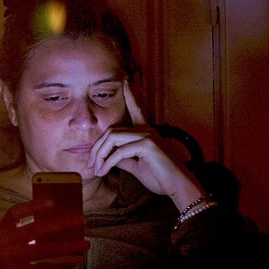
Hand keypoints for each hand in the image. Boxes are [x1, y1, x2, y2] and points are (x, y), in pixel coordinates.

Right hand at [0, 198, 89, 268]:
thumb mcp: (1, 238)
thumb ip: (18, 229)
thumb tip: (53, 221)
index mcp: (1, 230)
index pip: (15, 213)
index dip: (33, 206)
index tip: (52, 202)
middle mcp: (5, 243)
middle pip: (37, 229)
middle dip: (61, 224)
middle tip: (81, 220)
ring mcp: (12, 260)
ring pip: (44, 250)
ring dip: (66, 247)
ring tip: (84, 245)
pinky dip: (60, 266)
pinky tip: (73, 262)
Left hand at [87, 81, 201, 209]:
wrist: (177, 187)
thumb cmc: (160, 177)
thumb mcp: (135, 165)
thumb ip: (122, 158)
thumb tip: (107, 156)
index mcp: (146, 132)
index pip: (137, 109)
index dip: (132, 95)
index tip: (126, 81)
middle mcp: (147, 130)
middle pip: (111, 131)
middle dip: (97, 148)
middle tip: (90, 164)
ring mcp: (148, 135)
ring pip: (112, 138)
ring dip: (100, 155)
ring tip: (96, 169)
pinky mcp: (148, 145)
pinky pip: (119, 151)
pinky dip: (108, 162)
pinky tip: (104, 171)